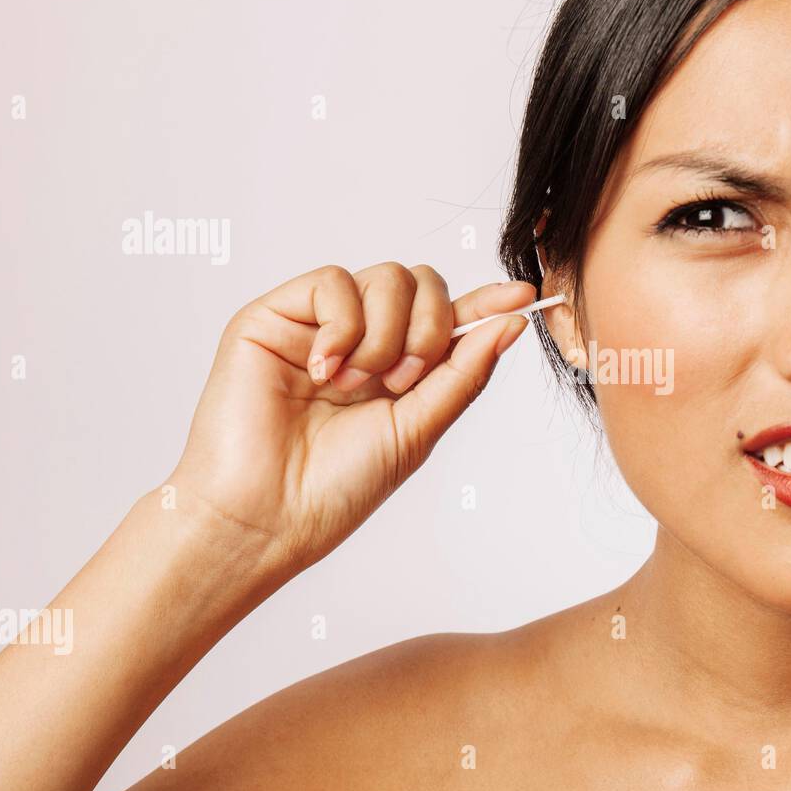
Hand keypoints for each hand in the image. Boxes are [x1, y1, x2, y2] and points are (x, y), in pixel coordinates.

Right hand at [165, 263, 533, 584]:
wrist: (267, 513)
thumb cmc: (337, 486)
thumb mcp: (419, 430)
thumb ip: (464, 373)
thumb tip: (511, 324)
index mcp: (399, 370)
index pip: (450, 320)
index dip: (486, 303)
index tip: (523, 294)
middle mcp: (363, 342)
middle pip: (424, 285)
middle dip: (431, 330)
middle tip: (403, 382)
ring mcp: (320, 326)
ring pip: (387, 277)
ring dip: (386, 336)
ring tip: (355, 386)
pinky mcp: (275, 316)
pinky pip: (334, 282)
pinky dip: (343, 327)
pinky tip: (324, 370)